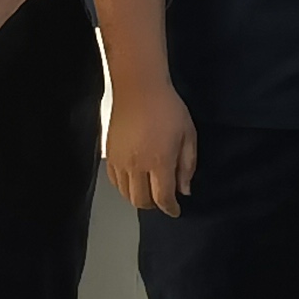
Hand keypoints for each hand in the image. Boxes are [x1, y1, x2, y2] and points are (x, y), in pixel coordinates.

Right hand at [103, 80, 197, 216]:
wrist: (139, 88)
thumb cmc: (169, 109)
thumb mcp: (188, 135)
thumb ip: (187, 165)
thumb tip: (185, 190)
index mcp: (159, 162)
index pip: (163, 197)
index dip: (170, 208)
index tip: (176, 211)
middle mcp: (137, 166)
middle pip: (141, 201)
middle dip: (154, 205)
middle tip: (163, 200)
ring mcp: (120, 162)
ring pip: (126, 194)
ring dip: (139, 198)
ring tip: (149, 191)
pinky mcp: (109, 155)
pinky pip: (114, 182)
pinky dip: (124, 188)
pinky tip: (134, 181)